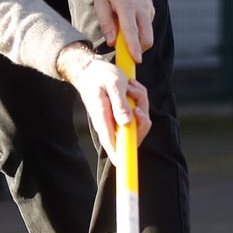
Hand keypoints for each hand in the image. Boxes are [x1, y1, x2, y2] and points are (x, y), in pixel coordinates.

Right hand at [56, 44, 150, 163]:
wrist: (90, 69)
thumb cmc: (100, 75)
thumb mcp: (113, 84)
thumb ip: (120, 104)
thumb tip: (127, 124)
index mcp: (103, 118)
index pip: (111, 143)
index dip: (120, 155)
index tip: (123, 164)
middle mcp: (110, 123)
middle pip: (134, 133)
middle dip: (142, 114)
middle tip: (134, 93)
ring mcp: (117, 120)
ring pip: (139, 121)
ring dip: (141, 102)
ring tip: (130, 86)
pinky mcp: (122, 115)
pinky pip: (138, 113)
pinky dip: (139, 99)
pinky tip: (131, 88)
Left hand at [94, 0, 154, 63]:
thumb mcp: (100, 0)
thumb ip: (106, 22)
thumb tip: (112, 42)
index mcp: (127, 5)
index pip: (132, 31)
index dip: (134, 48)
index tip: (136, 60)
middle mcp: (141, 8)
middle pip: (147, 38)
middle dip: (138, 50)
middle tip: (124, 52)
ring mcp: (148, 9)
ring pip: (148, 34)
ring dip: (137, 40)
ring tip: (121, 30)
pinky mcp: (151, 10)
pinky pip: (146, 27)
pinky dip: (138, 31)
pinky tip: (127, 22)